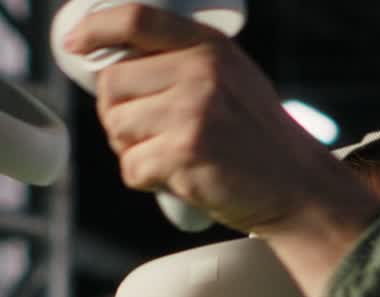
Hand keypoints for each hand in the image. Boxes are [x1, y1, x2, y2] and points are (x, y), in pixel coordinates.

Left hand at [62, 3, 372, 236]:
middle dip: (118, 116)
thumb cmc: (261, 142)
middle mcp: (199, 73)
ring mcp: (192, 113)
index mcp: (209, 48)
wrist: (299, 189)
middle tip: (144, 137)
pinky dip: (144, 180)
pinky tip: (172, 180)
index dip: (96, 30)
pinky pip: (132, 167)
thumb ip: (189, 64)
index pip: (136, 20)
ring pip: (117, 128)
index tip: (75, 46)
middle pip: (114, 84)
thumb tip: (120, 66)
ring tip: (164, 159)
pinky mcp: (186, 155)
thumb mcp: (234, 80)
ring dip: (130, 150)